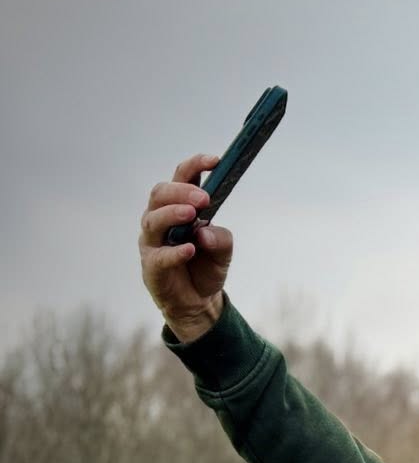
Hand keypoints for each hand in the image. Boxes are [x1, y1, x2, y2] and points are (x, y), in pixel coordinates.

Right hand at [139, 153, 234, 342]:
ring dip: (173, 213)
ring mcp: (152, 242)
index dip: (195, 166)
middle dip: (182, 192)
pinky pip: (160, 256)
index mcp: (178, 207)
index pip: (181, 179)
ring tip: (193, 214)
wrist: (198, 302)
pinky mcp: (151, 266)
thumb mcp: (223, 252)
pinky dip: (175, 251)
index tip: (215, 160)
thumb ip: (221, 239)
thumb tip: (205, 230)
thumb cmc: (205, 267)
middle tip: (204, 198)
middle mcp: (159, 219)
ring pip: (153, 219)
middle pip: (160, 194)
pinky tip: (190, 249)